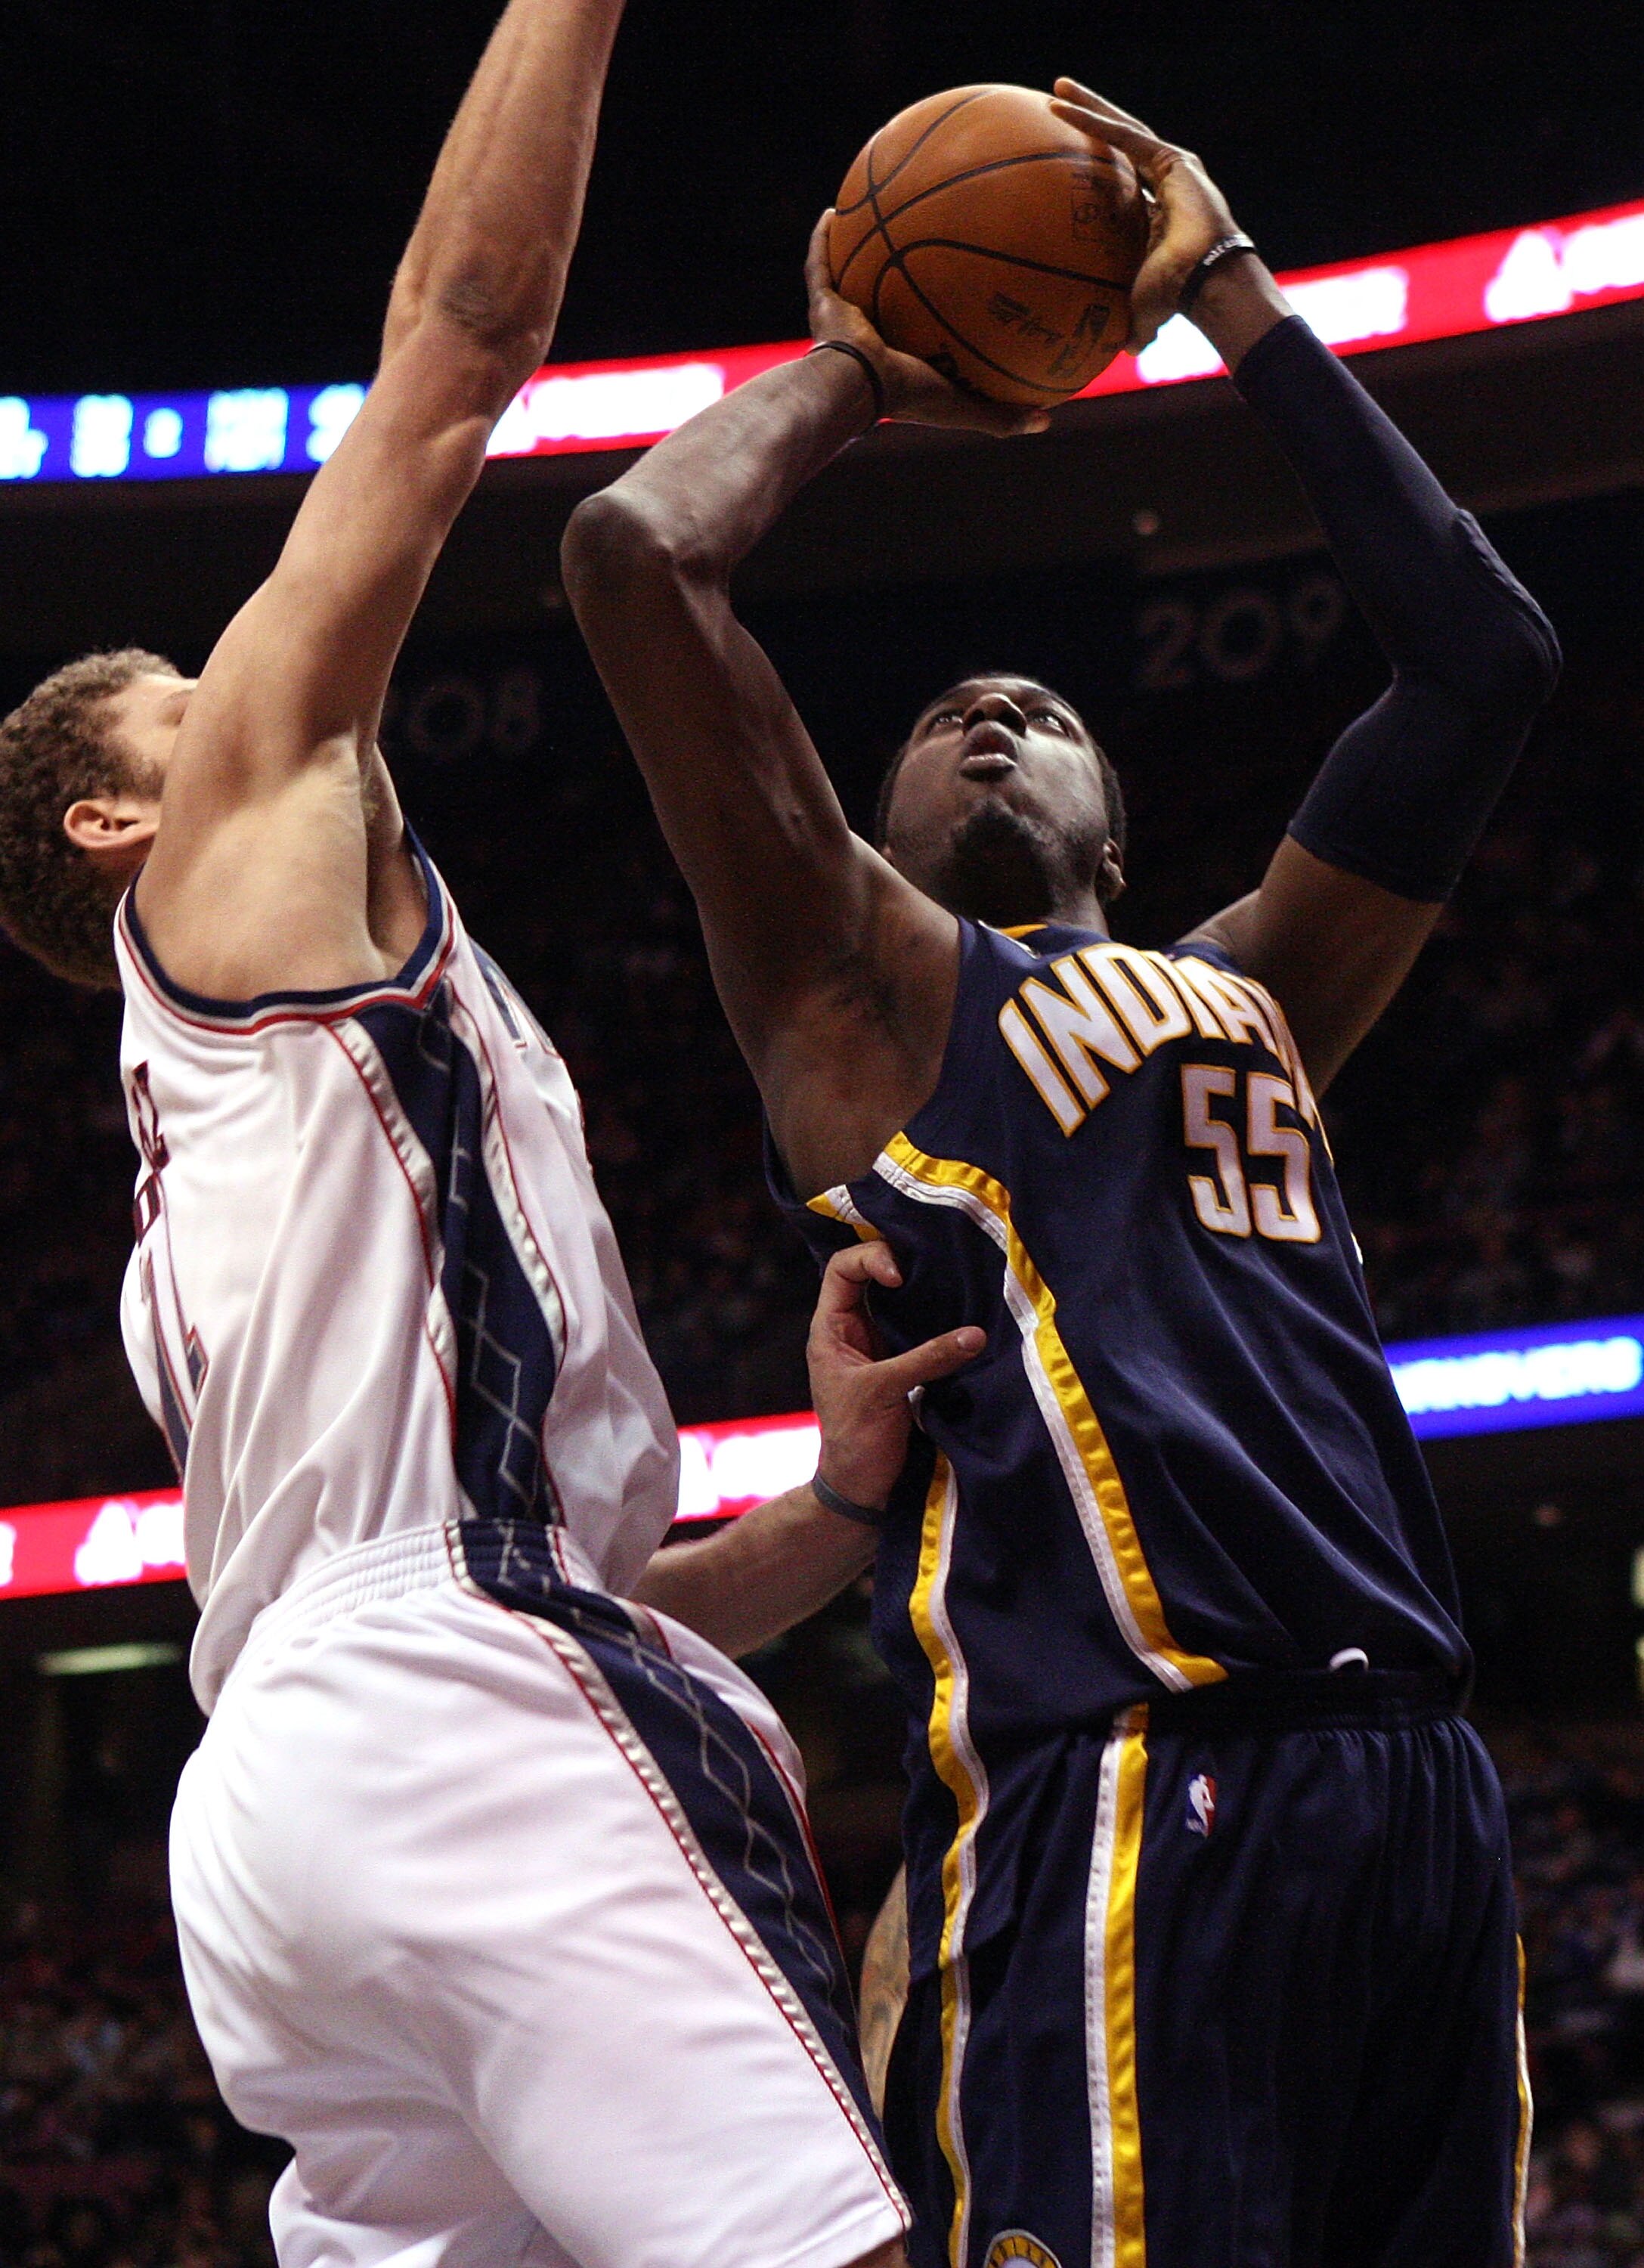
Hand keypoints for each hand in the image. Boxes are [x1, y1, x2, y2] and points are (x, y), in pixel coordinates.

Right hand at [805, 213, 1048, 437]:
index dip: (936, 316)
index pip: (921, 335)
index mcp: (899, 362)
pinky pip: (819, 265)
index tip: (956, 294)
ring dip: (855, 253)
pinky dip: (822, 240)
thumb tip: (1047, 420)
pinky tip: (833, 212)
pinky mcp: (821, 304)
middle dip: (896, 275)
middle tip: (918, 243)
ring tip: (871, 217)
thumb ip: (1003, 414)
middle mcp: (868, 338)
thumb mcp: (966, 405)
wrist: (859, 386)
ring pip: (848, 278)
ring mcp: (841, 320)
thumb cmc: (911, 395)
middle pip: (884, 298)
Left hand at [807, 1241, 984, 1512]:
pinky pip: (920, 1328)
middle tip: (937, 1262)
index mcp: (831, 1328)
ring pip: (900, 1302)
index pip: (842, 1269)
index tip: (900, 1277)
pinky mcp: (905, 1364)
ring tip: (955, 1280)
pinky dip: (939, 1319)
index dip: (870, 1259)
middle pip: (873, 1276)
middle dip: (903, 1263)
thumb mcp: (885, 1392)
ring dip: (925, 1291)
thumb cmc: (856, 1439)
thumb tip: (977, 1335)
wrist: (862, 1487)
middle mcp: (854, 1330)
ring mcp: (880, 1346)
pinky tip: (963, 1313)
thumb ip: (927, 1359)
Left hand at [1047, 81, 1243, 349]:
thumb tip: (1117, 354)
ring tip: (1057, 89)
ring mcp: (1171, 168)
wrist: (1208, 284)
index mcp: (1154, 215)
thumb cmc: (1178, 300)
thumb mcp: (1139, 307)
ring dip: (1088, 108)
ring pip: (1121, 130)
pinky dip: (1095, 122)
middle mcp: (1163, 185)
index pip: (1119, 183)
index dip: (1095, 169)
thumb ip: (1127, 322)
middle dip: (1089, 121)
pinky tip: (1065, 108)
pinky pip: (1125, 136)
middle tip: (1054, 102)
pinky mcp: (1174, 161)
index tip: (1067, 159)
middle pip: (1118, 145)